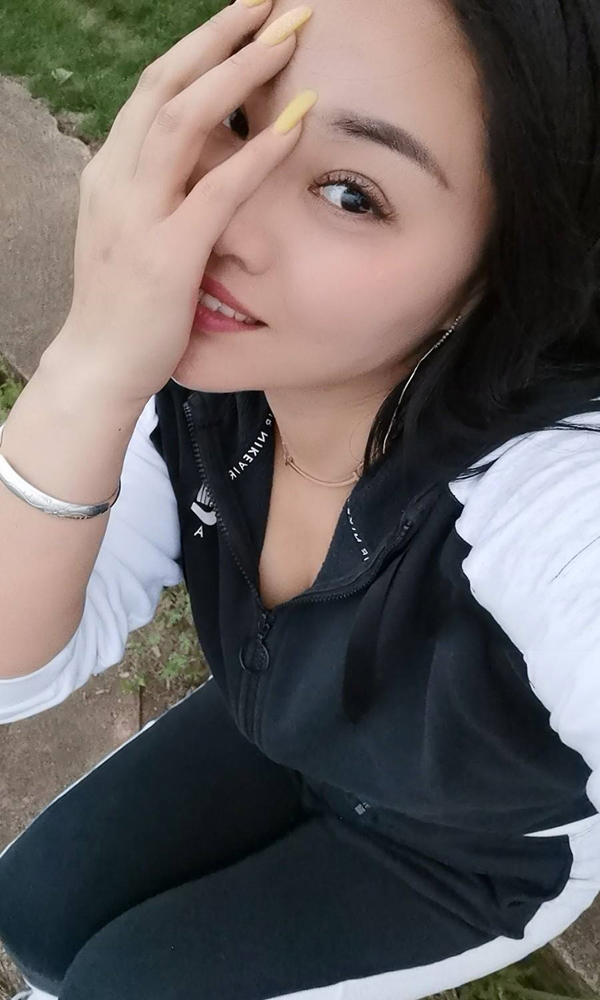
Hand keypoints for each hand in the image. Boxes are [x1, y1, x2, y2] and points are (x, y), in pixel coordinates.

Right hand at [50, 0, 315, 405]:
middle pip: (164, 82)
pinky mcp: (166, 254)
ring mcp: (138, 215)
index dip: (198, 46)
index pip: (153, 89)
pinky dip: (256, 154)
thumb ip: (155, 193)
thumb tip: (194, 164)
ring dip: (238, 72)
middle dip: (220, 35)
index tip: (241, 18)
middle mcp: (116, 179)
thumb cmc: (122, 305)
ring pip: (182, 119)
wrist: (96, 365)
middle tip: (271, 3)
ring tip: (287, 37)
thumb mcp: (130, 233)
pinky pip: (215, 191)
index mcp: (110, 172)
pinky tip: (296, 125)